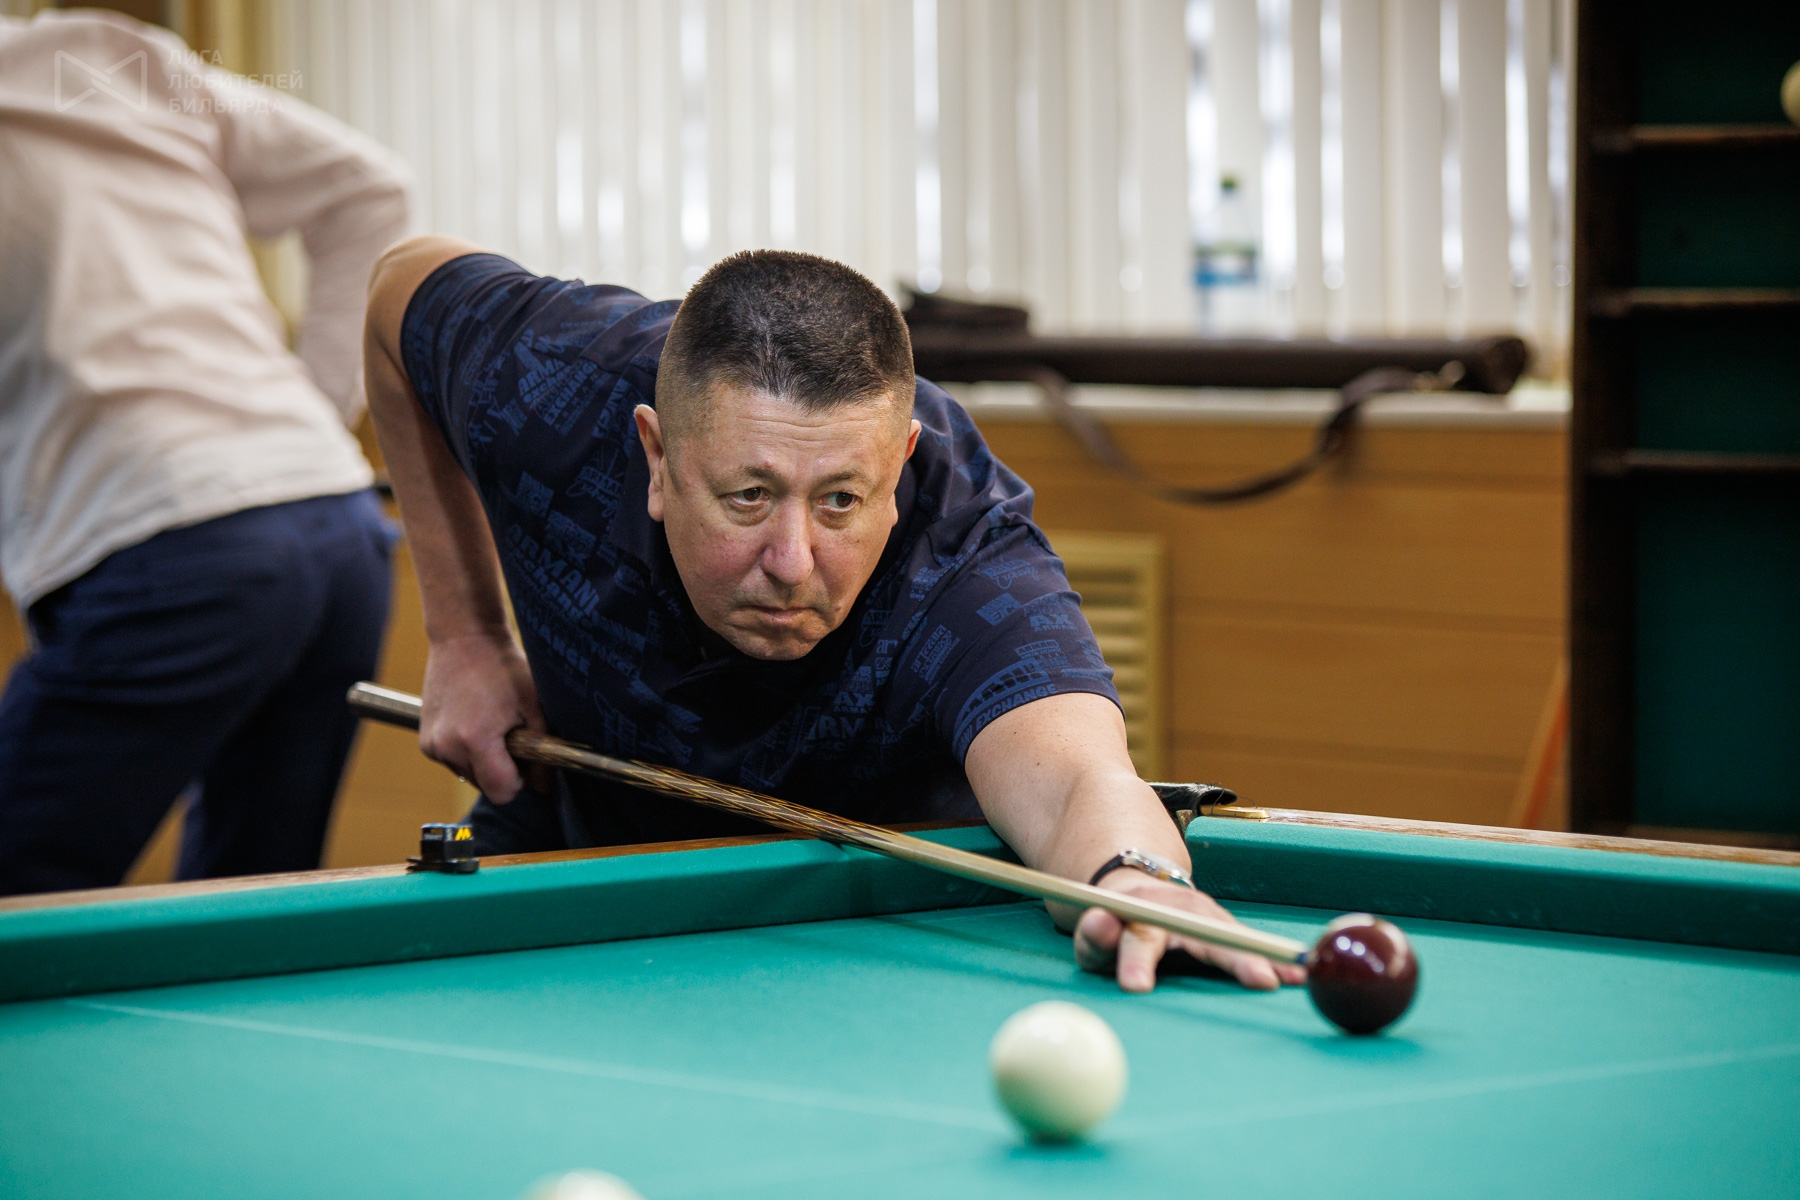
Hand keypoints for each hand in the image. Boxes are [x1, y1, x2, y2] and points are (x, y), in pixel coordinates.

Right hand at [419, 631, 545, 801]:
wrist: (464, 638)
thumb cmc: (503, 668)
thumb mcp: (534, 706)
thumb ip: (542, 750)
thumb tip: (543, 787)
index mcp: (475, 740)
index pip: (502, 793)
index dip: (520, 780)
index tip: (526, 756)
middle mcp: (446, 747)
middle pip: (486, 786)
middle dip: (503, 769)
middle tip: (511, 733)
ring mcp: (432, 745)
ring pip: (470, 775)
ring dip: (485, 761)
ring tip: (491, 724)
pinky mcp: (425, 741)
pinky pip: (454, 762)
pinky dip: (467, 752)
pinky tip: (474, 722)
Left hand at [1072, 873, 1308, 993]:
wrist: (1140, 892)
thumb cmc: (1115, 928)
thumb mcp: (1095, 933)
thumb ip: (1094, 935)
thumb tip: (1100, 921)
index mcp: (1141, 916)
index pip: (1138, 940)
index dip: (1137, 962)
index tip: (1135, 987)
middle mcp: (1179, 911)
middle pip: (1207, 936)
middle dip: (1235, 958)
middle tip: (1261, 981)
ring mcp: (1206, 916)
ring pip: (1236, 936)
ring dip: (1267, 956)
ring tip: (1297, 975)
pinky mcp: (1224, 927)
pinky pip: (1250, 944)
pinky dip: (1275, 959)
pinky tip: (1300, 973)